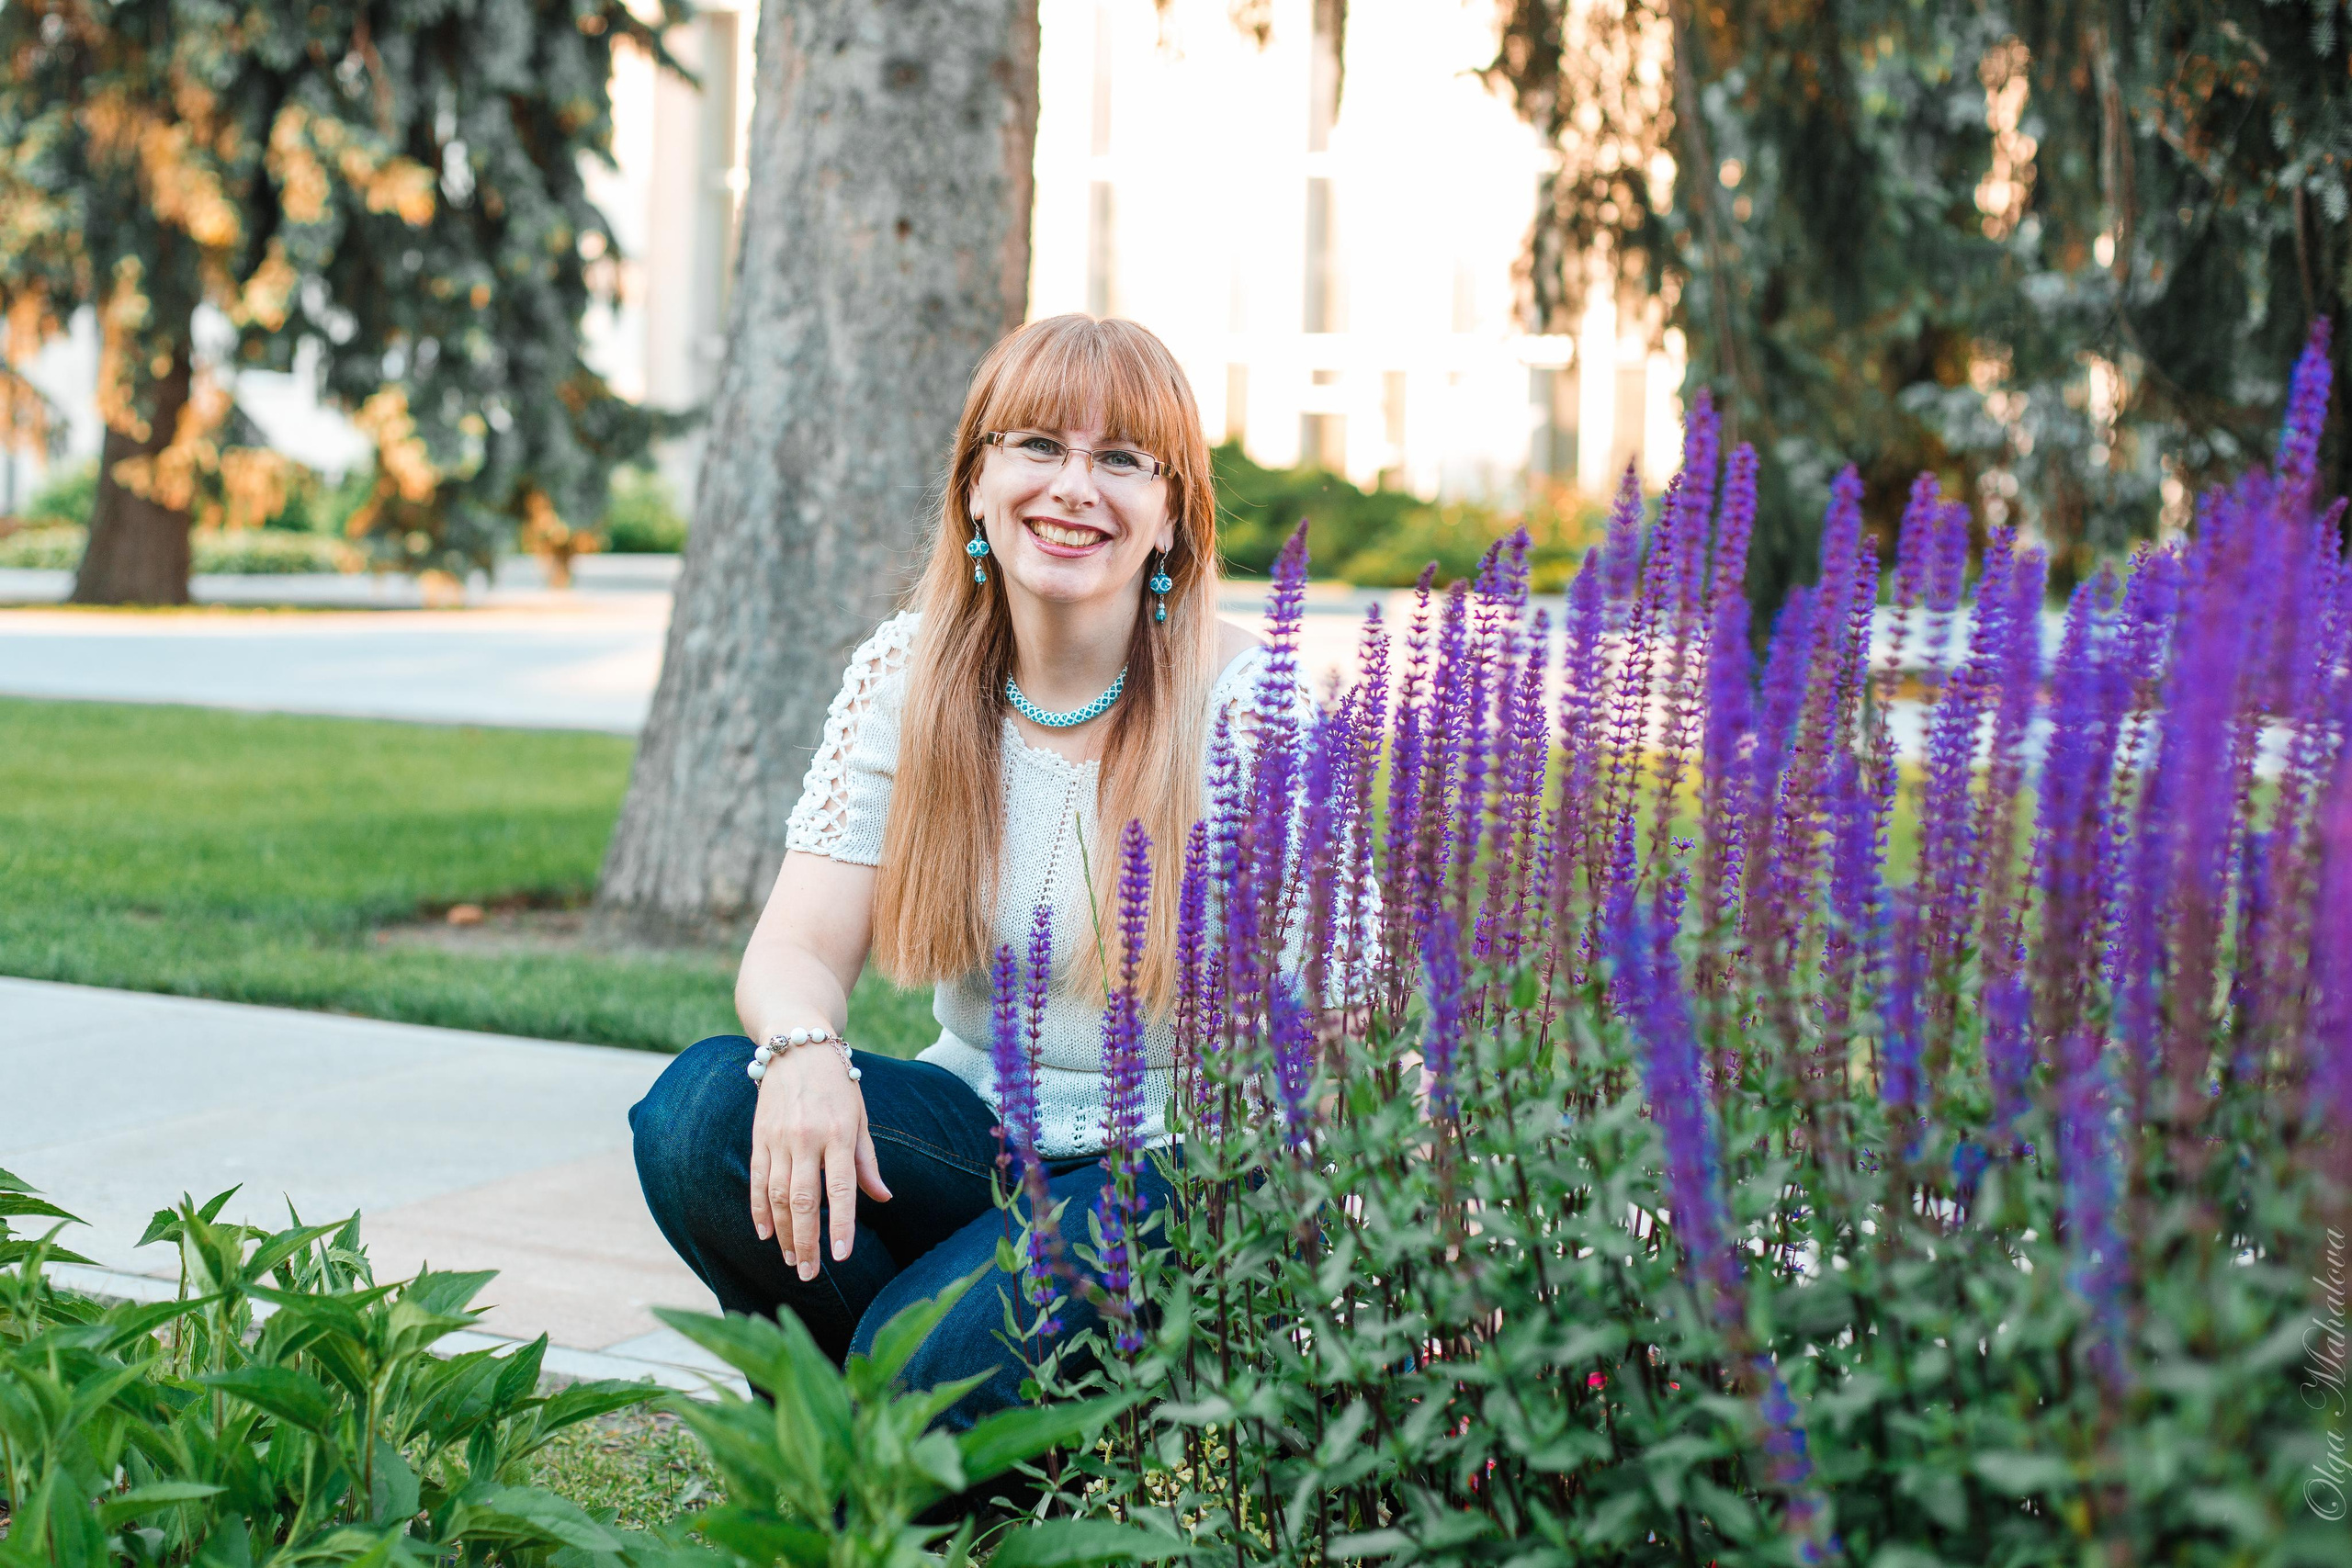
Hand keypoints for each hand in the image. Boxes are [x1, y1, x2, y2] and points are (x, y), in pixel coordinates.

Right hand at [747, 1042, 891, 1279]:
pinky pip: (756, 1179)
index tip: (840, 1256)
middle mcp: (806, 1138)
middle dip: (806, 1241)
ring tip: (791, 1259)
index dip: (840, 1225)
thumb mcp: (860, 1117)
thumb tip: (884, 1198)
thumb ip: (867, 1161)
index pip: (840, 1189)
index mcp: (838, 1133)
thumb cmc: (837, 1084)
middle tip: (808, 1273)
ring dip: (783, 1232)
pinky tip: (765, 1233)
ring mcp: (778, 1138)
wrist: (796, 1045)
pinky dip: (758, 1209)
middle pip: (803, 1200)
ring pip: (776, 1195)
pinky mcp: (758, 1137)